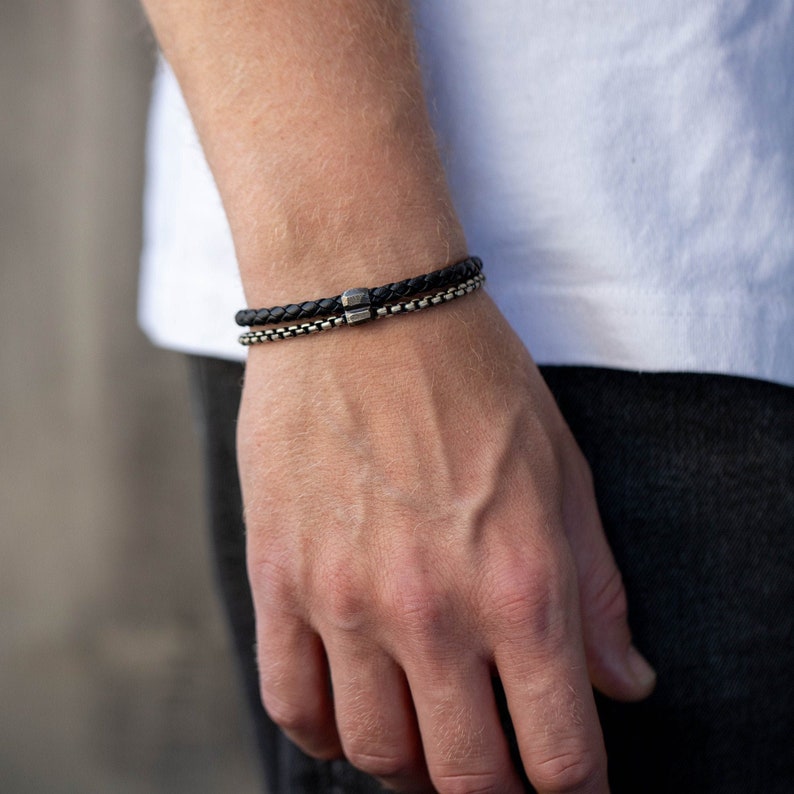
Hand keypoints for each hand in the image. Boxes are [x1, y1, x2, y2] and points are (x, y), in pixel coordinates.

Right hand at [238, 291, 654, 792]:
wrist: (366, 306)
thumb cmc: (473, 377)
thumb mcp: (564, 471)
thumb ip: (597, 590)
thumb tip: (626, 683)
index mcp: (521, 586)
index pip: (559, 751)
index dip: (572, 788)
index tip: (566, 782)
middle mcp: (432, 610)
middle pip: (465, 776)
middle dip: (492, 792)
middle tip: (495, 767)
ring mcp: (345, 598)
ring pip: (375, 752)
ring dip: (410, 767)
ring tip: (425, 738)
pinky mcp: (278, 575)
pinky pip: (291, 700)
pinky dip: (325, 734)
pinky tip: (350, 718)